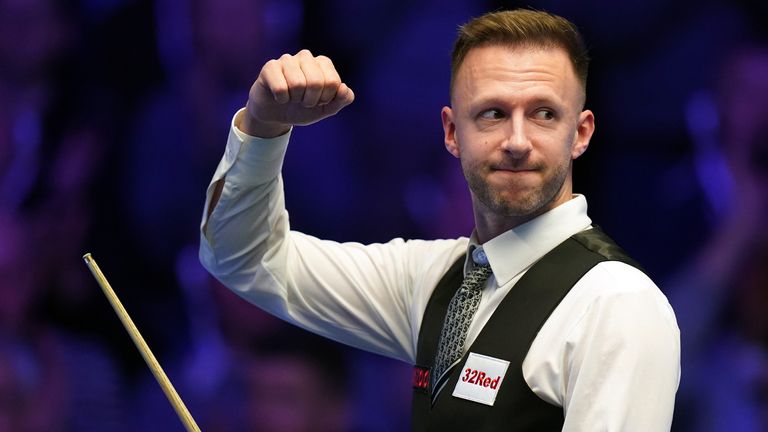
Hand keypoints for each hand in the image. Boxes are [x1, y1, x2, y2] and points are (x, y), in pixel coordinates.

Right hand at [240, 49, 354, 137]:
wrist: (277, 115)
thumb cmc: (303, 108)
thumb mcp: (326, 109)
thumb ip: (341, 100)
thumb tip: (344, 88)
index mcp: (323, 63)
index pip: (333, 82)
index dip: (326, 99)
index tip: (318, 101)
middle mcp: (306, 57)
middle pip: (317, 82)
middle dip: (311, 100)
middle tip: (304, 101)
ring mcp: (287, 59)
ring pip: (298, 84)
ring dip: (295, 99)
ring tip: (292, 97)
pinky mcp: (270, 67)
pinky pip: (280, 87)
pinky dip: (281, 99)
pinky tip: (279, 96)